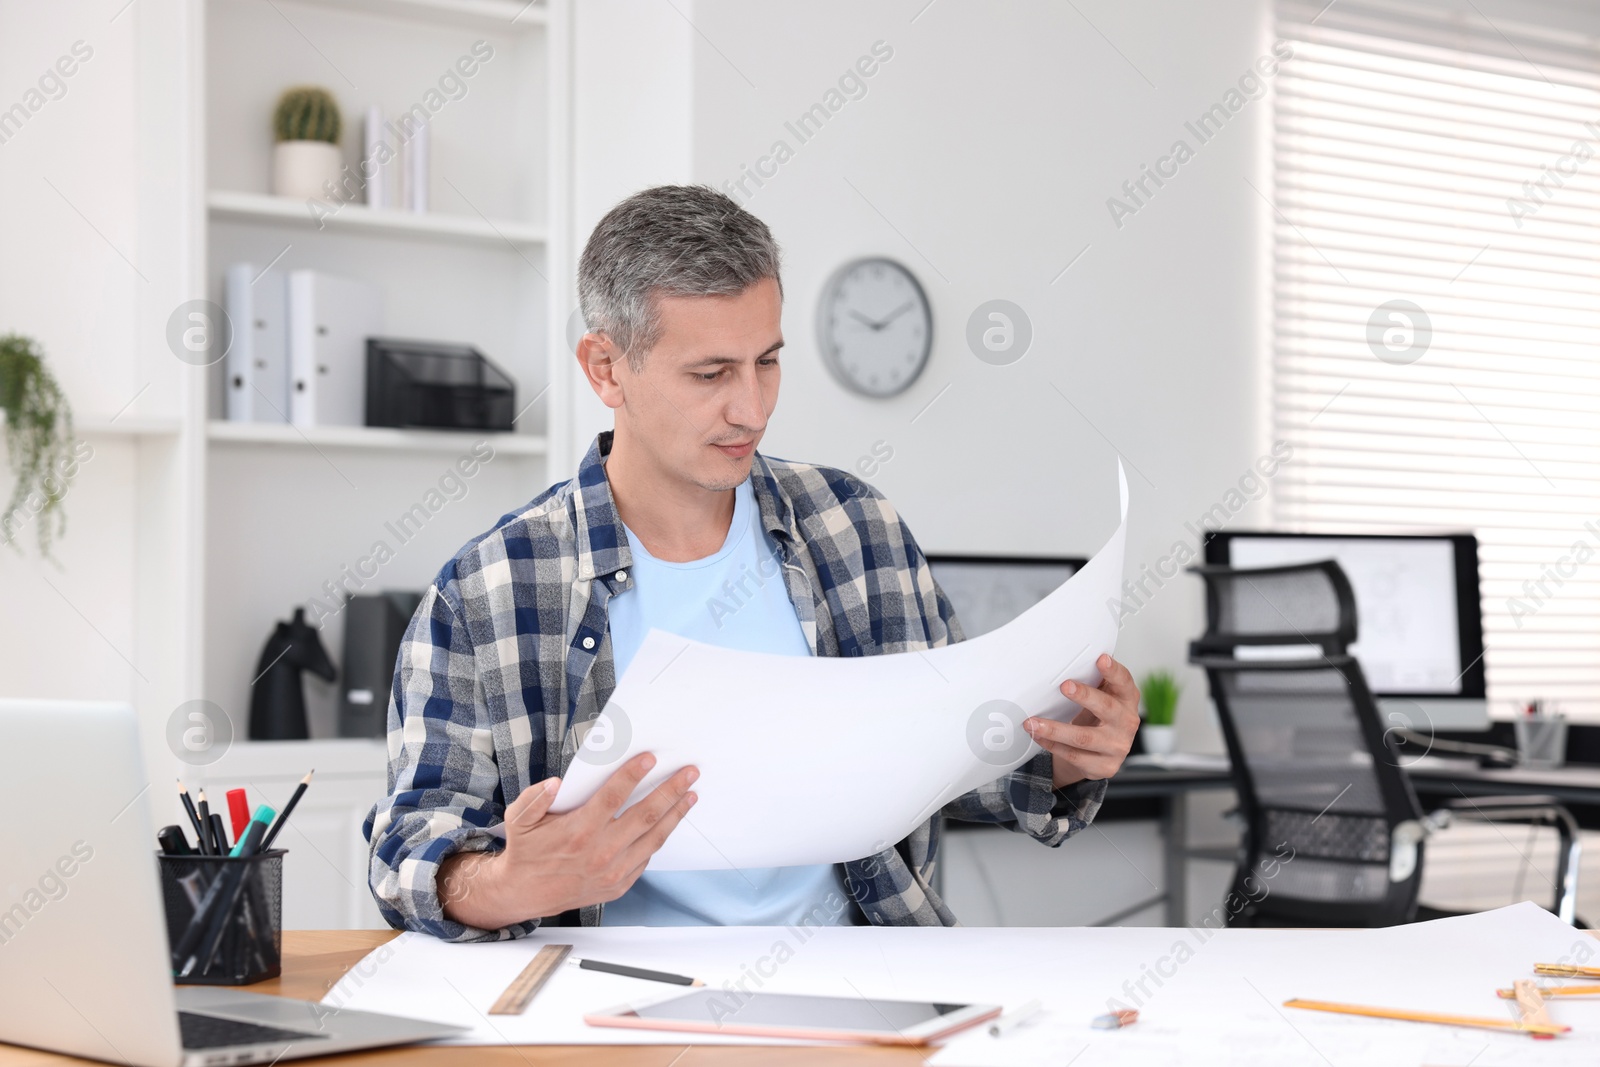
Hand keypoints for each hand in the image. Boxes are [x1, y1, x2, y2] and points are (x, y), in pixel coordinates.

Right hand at [438, 753, 697, 928]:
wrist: (525, 894)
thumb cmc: (526, 851)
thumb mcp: (520, 819)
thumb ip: (535, 797)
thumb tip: (556, 783)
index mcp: (579, 830)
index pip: (613, 796)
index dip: (633, 774)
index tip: (650, 758)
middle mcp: (601, 851)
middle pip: (646, 814)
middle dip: (671, 790)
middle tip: (690, 772)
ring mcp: (613, 871)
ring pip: (654, 837)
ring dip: (675, 814)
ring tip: (691, 795)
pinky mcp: (619, 885)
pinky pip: (646, 857)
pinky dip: (659, 838)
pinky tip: (669, 822)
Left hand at [1024, 654, 1139, 789]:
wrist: (1101, 753)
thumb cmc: (1099, 717)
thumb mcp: (1102, 697)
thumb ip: (1093, 682)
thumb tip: (1067, 662)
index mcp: (1127, 699)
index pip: (1124, 682)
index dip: (1114, 671)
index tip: (1101, 659)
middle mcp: (1127, 722)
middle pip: (1106, 708)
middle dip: (1085, 696)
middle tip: (1065, 686)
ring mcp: (1117, 747)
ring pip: (1084, 738)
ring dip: (1055, 729)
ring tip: (1033, 722)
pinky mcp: (1105, 766)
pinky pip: (1074, 755)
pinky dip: (1052, 745)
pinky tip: (1038, 736)